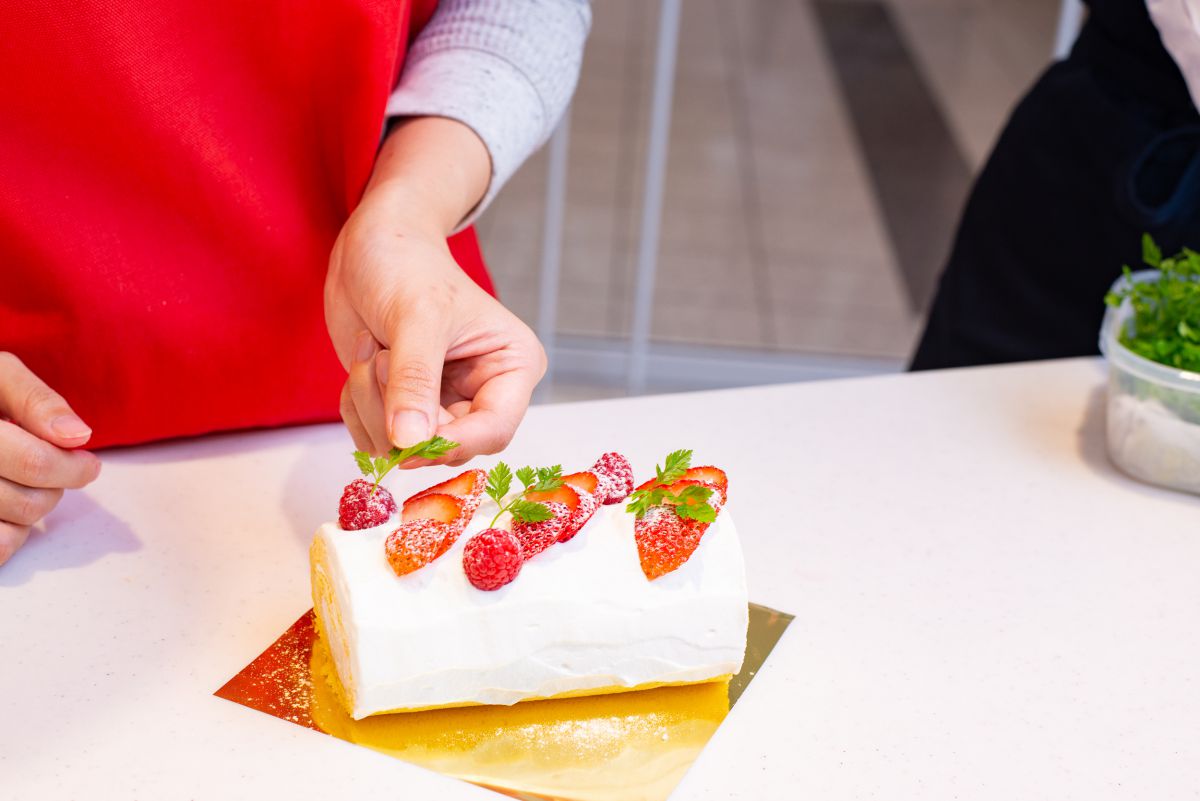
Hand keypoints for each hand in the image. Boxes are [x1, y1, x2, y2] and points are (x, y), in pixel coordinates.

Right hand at [0, 354, 101, 565]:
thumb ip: (36, 401)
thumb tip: (77, 435)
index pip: (33, 463)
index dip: (73, 468)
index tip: (89, 464)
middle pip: (29, 502)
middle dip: (55, 486)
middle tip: (54, 465)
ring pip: (13, 529)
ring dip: (33, 508)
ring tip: (21, 479)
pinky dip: (11, 534)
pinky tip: (5, 505)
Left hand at [325, 119, 545, 463]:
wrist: (372, 246)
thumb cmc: (409, 265)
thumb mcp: (417, 318)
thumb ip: (415, 381)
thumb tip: (410, 443)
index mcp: (512, 368)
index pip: (495, 430)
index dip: (451, 442)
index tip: (405, 439)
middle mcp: (483, 393)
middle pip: (446, 445)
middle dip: (399, 411)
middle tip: (379, 359)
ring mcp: (441, 404)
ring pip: (405, 448)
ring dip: (372, 405)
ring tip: (373, 349)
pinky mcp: (404, 408)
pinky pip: (377, 439)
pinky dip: (357, 407)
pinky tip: (364, 362)